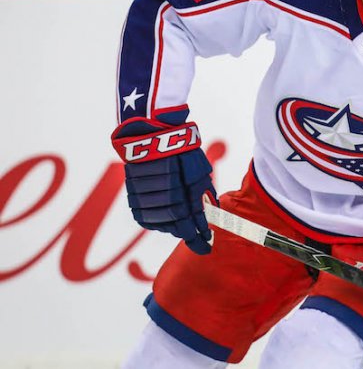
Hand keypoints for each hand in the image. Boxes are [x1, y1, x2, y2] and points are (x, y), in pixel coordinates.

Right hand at [111, 111, 214, 254]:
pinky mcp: (133, 194)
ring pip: (159, 223)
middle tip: (197, 236)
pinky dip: (156, 221)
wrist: (152, 134)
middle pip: (175, 225)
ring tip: (181, 225)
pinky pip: (144, 217)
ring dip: (172, 227)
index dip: (198, 238)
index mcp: (181, 190)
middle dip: (187, 233)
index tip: (206, 248)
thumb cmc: (182, 151)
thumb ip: (203, 195)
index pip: (189, 224)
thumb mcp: (199, 171)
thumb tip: (210, 216)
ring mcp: (145, 196)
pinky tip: (164, 217)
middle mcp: (161, 195)